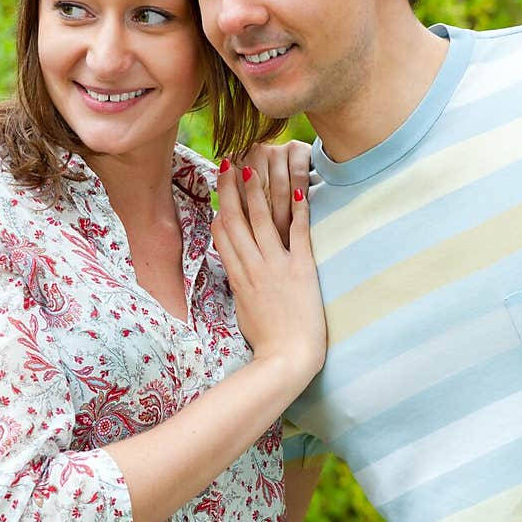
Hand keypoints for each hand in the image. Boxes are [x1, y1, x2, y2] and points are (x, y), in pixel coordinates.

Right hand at [211, 160, 325, 393]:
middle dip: (231, 188)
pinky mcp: (301, 270)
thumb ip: (241, 287)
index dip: (220, 206)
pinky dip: (298, 209)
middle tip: (228, 161)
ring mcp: (276, 266)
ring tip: (254, 162)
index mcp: (238, 277)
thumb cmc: (266, 342)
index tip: (220, 184)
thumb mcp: (244, 311)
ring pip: (262, 219)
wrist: (285, 360)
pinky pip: (298, 233)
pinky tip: (297, 187)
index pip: (223, 234)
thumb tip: (239, 273)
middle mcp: (253, 266)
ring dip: (258, 189)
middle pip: (236, 219)